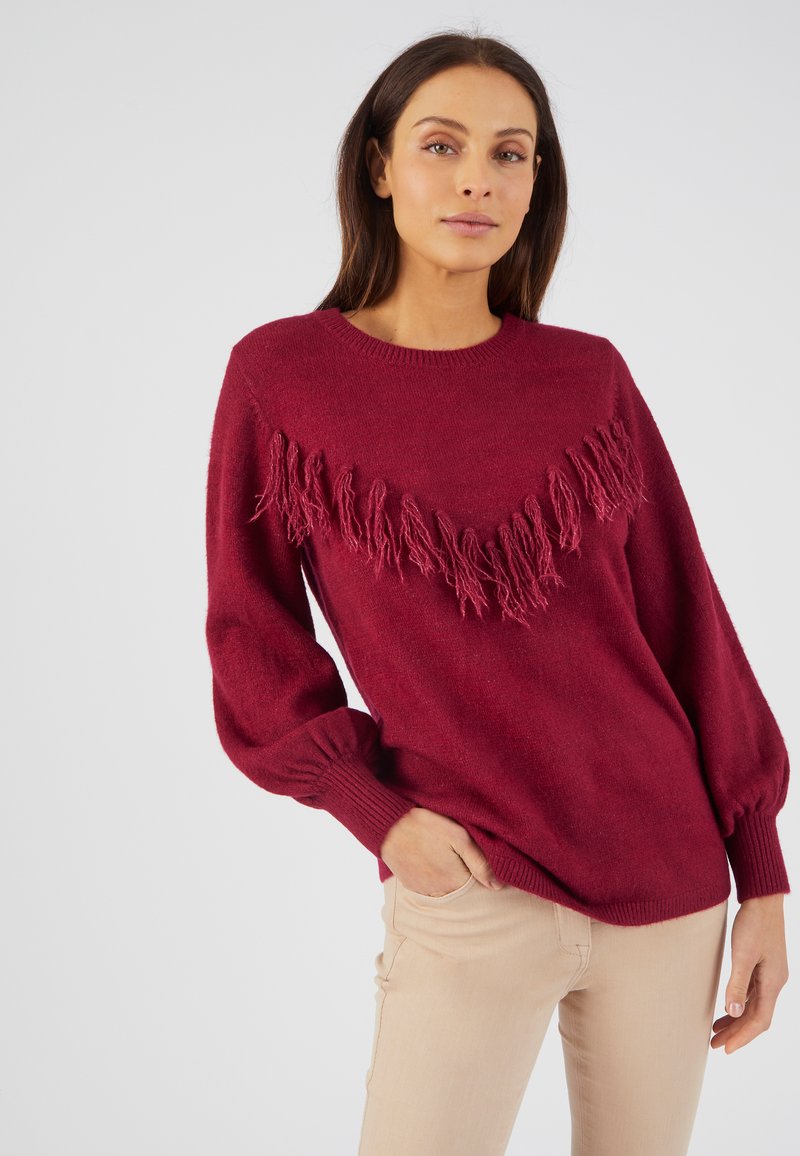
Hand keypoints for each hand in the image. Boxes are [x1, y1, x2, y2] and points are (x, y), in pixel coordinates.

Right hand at [379, 807, 505, 894]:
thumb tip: (498, 886)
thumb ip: (480, 862)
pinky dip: (435, 879)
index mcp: (456, 881)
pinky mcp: (411, 886)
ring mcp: (424, 891)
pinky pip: (430, 889)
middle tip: (462, 855)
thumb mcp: (458, 836)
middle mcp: (441, 893)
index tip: (481, 859)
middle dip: (467, 876)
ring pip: (446, 891)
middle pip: (463, 890)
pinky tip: (432, 861)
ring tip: (446, 856)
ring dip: (450, 879)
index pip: (480, 887)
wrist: (388, 824)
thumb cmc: (426, 825)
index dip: (483, 873)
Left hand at [710, 893, 788, 1053]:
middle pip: (756, 1017)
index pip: (759, 1021)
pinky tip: (727, 1007)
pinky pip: (752, 994)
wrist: (763, 899)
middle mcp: (774, 982)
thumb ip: (738, 983)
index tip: (726, 1049)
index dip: (743, 1037)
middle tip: (715, 1045)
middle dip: (737, 1032)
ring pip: (754, 1006)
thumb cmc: (754, 923)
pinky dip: (739, 1004)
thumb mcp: (743, 954)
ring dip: (736, 1020)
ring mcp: (769, 974)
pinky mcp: (762, 965)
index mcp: (773, 982)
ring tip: (717, 1031)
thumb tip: (734, 1012)